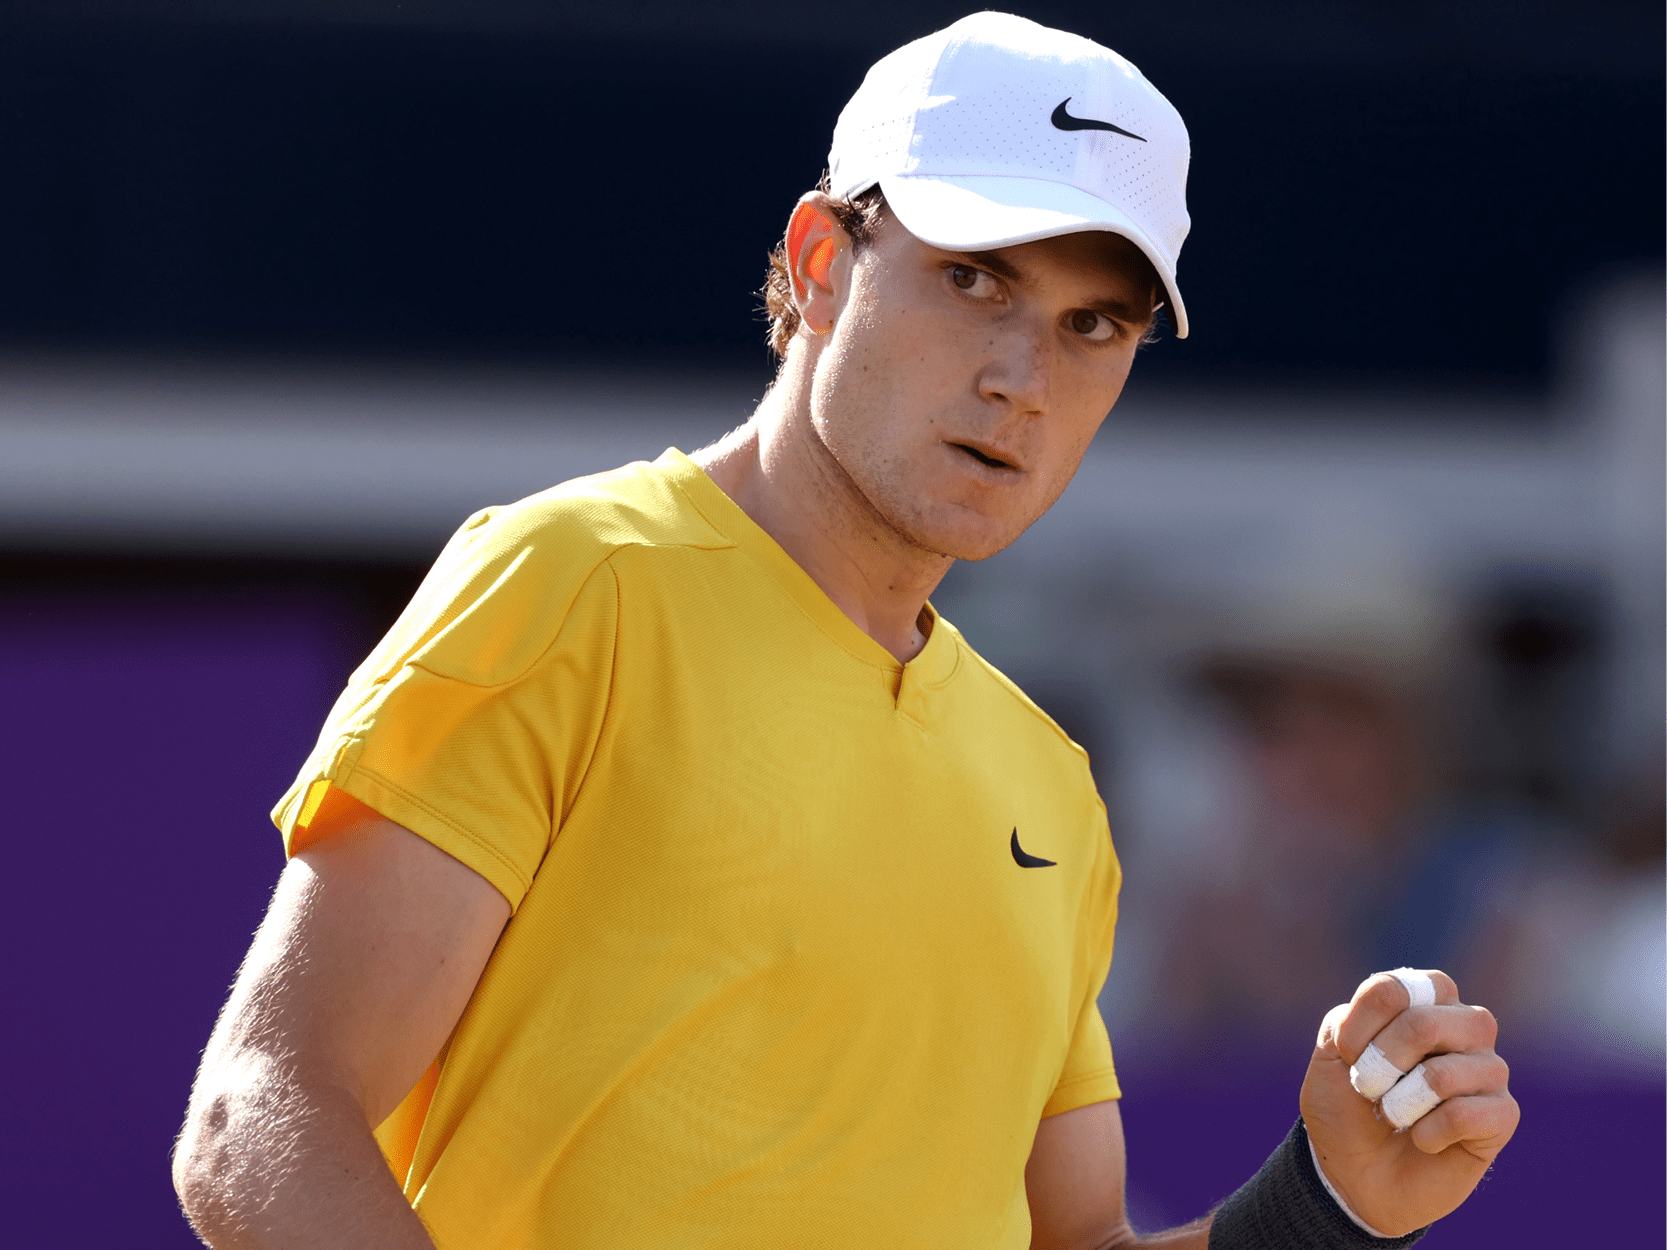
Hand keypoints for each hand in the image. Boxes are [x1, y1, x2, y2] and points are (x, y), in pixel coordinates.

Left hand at [1299, 969, 1518, 1236]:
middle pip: (1424, 1023)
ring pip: (1444, 1074)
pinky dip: (1428, 1133)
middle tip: (1367, 1089)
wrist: (1355, 1174)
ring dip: (1401, 1103)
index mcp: (1425, 999)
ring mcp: (1489, 1069)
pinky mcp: (1502, 1115)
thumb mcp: (1329, 1055)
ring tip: (1395, 1116)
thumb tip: (1401, 1018)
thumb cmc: (1347, 1107)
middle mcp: (1466, 1025)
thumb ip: (1350, 1020)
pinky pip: (1465, 1115)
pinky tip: (1424, 1139)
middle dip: (1381, 1064)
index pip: (1394, 989)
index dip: (1359, 1027)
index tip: (1345, 1054)